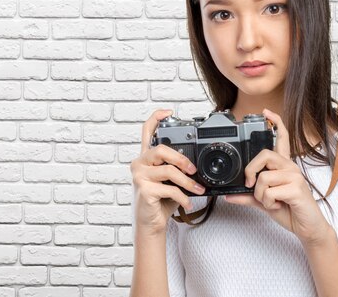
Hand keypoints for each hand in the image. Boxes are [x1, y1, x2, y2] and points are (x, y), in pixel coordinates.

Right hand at [130, 109, 206, 235]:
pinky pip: (169, 188)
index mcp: (146, 158)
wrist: (151, 224)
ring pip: (168, 170)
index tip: (169, 112)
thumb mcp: (170, 181)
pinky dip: (183, 196)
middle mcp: (139, 163)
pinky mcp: (144, 190)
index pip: (147, 131)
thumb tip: (196, 165)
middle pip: (161, 149)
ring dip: (188, 182)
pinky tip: (187, 202)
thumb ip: (176, 168)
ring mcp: (139, 176)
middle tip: (194, 170)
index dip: (156, 118)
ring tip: (198, 190)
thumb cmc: (161, 201)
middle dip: (182, 159)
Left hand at [224, 109, 332, 246]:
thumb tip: (229, 195)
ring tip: (270, 202)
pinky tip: (278, 206)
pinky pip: (269, 192)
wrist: (308, 228)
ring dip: (260, 195)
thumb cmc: (289, 210)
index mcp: (283, 166)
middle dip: (250, 171)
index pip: (282, 139)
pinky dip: (267, 203)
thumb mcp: (263, 202)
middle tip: (249, 184)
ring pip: (264, 178)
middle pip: (264, 155)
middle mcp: (290, 167)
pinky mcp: (297, 189)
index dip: (275, 123)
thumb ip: (248, 196)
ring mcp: (295, 177)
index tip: (266, 112)